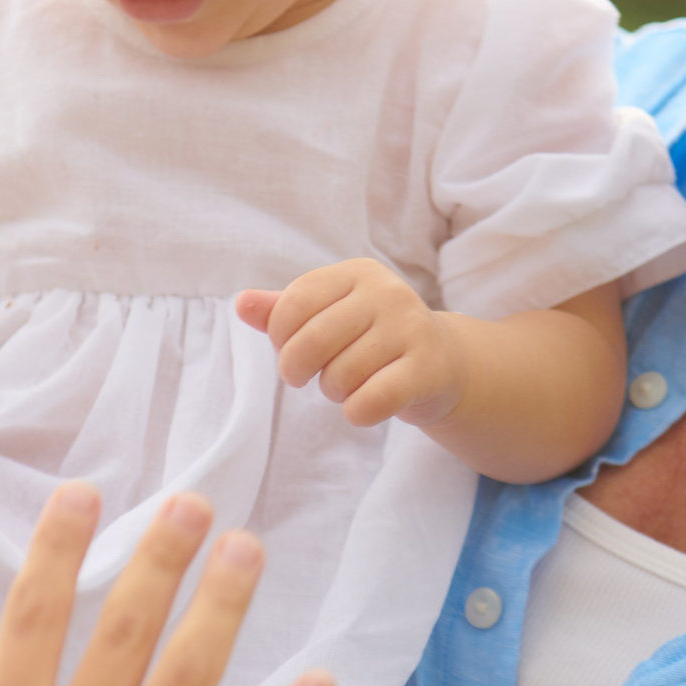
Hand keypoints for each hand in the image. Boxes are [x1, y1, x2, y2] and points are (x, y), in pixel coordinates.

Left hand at [237, 259, 465, 429]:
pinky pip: (369, 401)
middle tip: (311, 377)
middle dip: (298, 371)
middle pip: (310, 343)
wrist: (443, 362)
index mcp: (357, 272)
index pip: (292, 305)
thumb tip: (241, 304)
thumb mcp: (329, 316)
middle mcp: (388, 292)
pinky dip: (357, 412)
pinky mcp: (428, 368)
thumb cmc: (372, 338)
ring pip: (339, 377)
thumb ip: (283, 310)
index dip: (280, 338)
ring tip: (350, 385)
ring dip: (335, 393)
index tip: (291, 350)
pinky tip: (365, 406)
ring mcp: (412, 328)